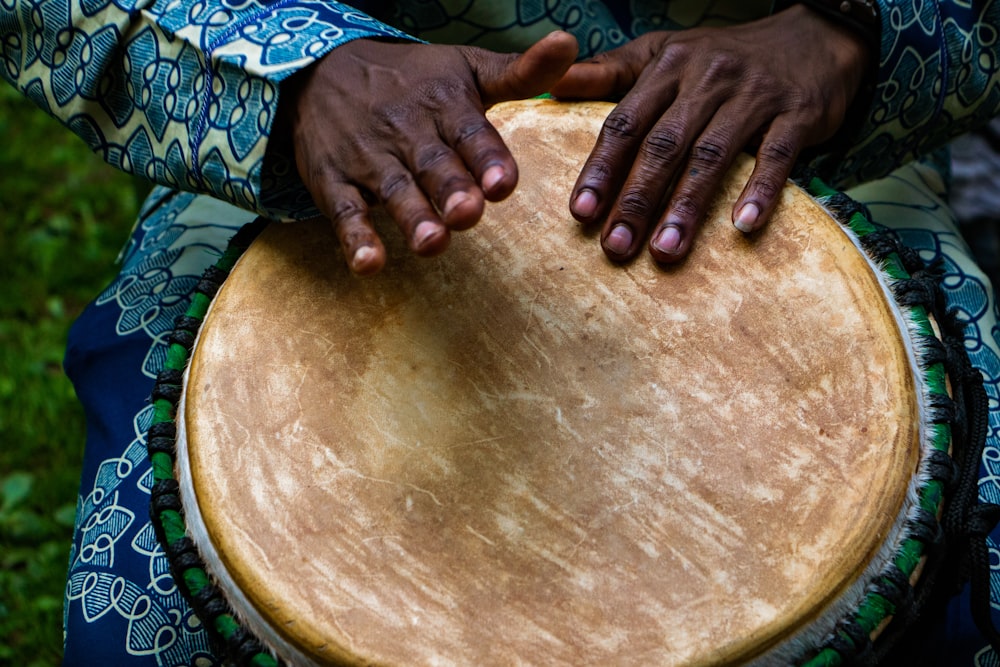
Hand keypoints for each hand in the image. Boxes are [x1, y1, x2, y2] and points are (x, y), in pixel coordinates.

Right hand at [282, 32, 576, 273]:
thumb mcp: (466, 68)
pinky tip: (368, 264)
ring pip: (393, 190)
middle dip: (451, 190)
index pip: (470, 132)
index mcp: (444, 105)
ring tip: (431, 243)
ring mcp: (369, 159)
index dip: (487, 158)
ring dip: (411, 217)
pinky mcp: (334, 182)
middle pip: (433, 165)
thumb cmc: (411, 79)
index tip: (504, 184)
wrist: (320, 70)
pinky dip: (354, 238)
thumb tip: (569, 44)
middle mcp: (407, 131)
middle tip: (469, 214)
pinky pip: (344, 211)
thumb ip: (520, 73)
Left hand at [550, 6, 872, 263]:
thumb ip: (609, 73)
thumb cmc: (724, 56)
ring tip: (665, 250)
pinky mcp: (797, 113)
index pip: (626, 122)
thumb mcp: (664, 52)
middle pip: (664, 145)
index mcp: (668, 67)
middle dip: (637, 199)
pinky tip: (743, 226)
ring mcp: (754, 95)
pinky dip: (761, 189)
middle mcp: (707, 79)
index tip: (581, 213)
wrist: (813, 34)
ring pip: (713, 155)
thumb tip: (550, 87)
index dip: (602, 169)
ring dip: (687, 206)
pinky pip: (776, 155)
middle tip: (616, 246)